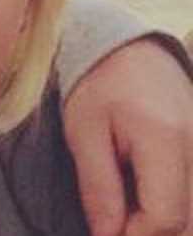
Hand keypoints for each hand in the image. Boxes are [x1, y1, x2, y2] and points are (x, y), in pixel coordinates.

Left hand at [65, 36, 192, 235]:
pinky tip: (143, 199)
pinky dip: (174, 207)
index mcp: (166, 139)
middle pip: (190, 223)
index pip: (165, 217)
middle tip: (114, 223)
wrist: (127, 48)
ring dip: (164, 224)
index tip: (104, 232)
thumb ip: (99, 186)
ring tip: (126, 210)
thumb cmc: (98, 83)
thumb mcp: (83, 131)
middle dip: (150, 233)